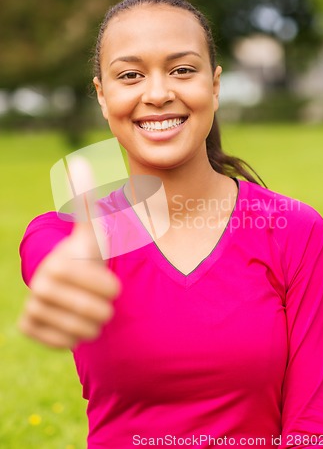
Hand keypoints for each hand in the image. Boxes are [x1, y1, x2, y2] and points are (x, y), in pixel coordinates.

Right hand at [18, 157, 120, 348]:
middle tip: (93, 293)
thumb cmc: (85, 256)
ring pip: (85, 333)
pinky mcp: (28, 327)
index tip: (100, 276)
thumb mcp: (91, 231)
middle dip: (104, 306)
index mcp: (58, 264)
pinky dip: (74, 336)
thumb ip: (87, 201)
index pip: (110, 291)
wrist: (65, 280)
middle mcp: (39, 288)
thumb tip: (78, 161)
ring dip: (92, 323)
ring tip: (83, 306)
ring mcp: (32, 309)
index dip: (112, 286)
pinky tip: (68, 320)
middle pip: (99, 314)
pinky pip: (66, 343)